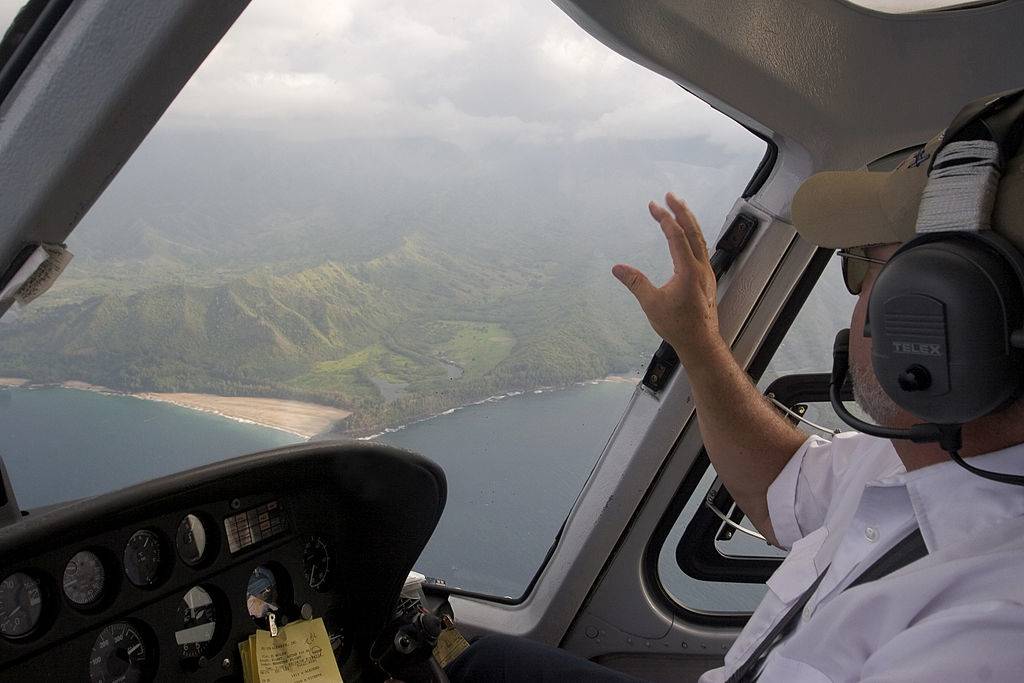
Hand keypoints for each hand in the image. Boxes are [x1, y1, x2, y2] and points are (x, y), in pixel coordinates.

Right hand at [612, 193, 721, 363]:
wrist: (700, 342)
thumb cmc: (678, 325)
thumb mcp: (651, 303)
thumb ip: (635, 282)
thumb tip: (617, 268)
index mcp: (689, 270)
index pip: (677, 236)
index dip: (664, 218)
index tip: (653, 205)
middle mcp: (701, 267)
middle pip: (693, 231)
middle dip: (681, 211)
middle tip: (670, 196)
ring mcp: (706, 273)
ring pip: (699, 239)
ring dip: (689, 221)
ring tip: (679, 208)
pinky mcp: (706, 279)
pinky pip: (700, 249)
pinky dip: (692, 236)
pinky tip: (687, 236)